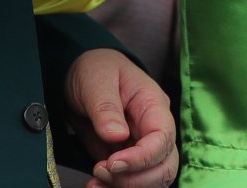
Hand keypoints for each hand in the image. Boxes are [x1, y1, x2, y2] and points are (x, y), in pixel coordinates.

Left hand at [65, 47, 177, 187]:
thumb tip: (117, 136)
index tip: (112, 163)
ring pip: (153, 179)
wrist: (81, 75)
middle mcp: (153, 128)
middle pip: (165, 165)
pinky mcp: (128, 159)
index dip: (142, 157)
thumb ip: (105, 107)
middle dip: (136, 179)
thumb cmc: (95, 70)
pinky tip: (94, 186)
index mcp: (153, 104)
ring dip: (126, 187)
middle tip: (101, 172)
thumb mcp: (95, 81)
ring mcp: (142, 146)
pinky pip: (132, 181)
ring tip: (94, 183)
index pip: (163, 138)